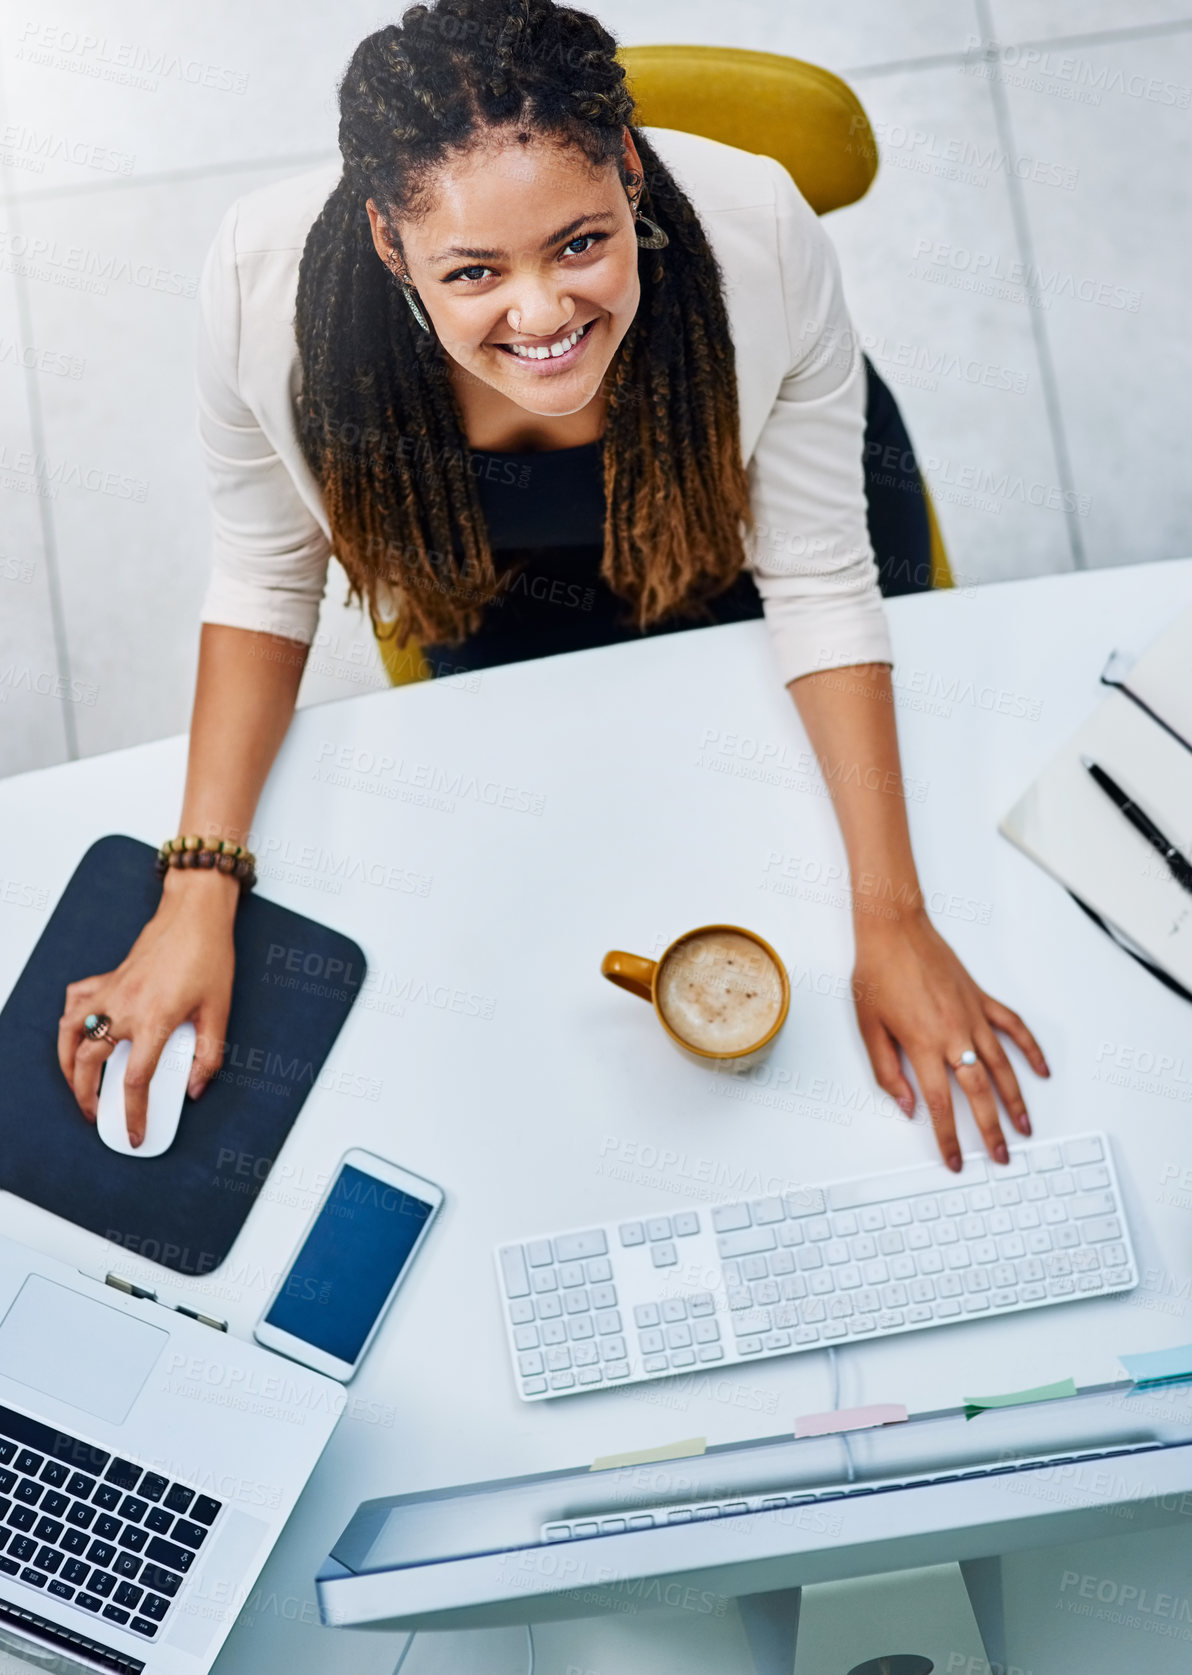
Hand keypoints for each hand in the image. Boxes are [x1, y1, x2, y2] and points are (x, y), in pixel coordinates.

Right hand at [57, 868, 237, 1146]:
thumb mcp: (220, 1012)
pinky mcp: (106, 978)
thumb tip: (195, 1089)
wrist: (195, 916)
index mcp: (155, 1021)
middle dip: (86, 1096)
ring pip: (70, 1033)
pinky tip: (79, 1032)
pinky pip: (76, 1000)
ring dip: (67, 1064)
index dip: (133, 1114)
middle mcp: (124, 1008)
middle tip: (96, 1115)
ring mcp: (109, 991)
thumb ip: (209, 1056)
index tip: (134, 1134)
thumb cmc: (209, 959)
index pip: (135, 1081)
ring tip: (76, 1084)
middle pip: (89, 1063)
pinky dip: (70, 1019)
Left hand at [852, 909, 1048, 1170]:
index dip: (947, 1138)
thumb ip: (887, 1071)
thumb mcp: (868, 1027)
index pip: (939, 1105)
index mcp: (922, 1044)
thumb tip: (907, 1106)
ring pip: (1002, 1066)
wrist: (894, 931)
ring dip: (1016, 1100)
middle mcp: (953, 1034)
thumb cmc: (877, 974)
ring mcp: (972, 1016)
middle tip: (1001, 1157)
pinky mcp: (981, 999)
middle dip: (990, 1131)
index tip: (954, 1160)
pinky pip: (1013, 1028)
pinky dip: (1031, 1050)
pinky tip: (1042, 1070)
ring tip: (1024, 1126)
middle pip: (978, 1093)